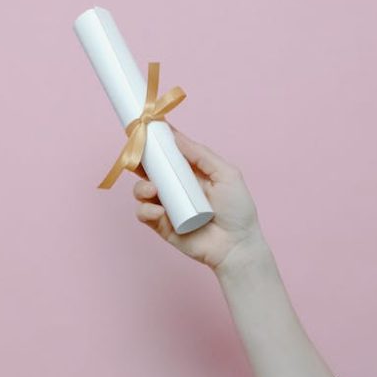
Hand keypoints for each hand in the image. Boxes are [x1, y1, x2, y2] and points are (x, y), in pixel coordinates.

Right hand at [133, 124, 265, 272]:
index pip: (168, 154)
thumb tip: (176, 136)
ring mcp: (168, 207)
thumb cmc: (237, 210)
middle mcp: (176, 188)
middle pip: (149, 170)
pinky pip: (144, 214)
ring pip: (141, 191)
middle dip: (140, 162)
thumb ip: (201, 154)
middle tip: (139, 157)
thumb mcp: (226, 174)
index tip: (145, 130)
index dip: (155, 143)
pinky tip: (159, 210)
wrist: (237, 246)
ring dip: (141, 187)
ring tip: (153, 190)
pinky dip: (145, 210)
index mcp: (190, 173)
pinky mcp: (162, 226)